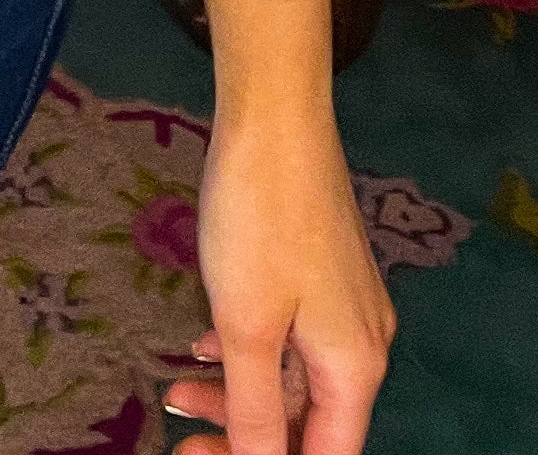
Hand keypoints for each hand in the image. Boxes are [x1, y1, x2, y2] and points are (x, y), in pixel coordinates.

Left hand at [159, 103, 394, 453]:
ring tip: (175, 387)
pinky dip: (247, 351)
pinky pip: (288, 337)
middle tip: (179, 424)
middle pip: (308, 422)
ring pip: (293, 378)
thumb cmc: (261, 220)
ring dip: (237, 392)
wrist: (276, 114)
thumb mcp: (247, 325)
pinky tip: (200, 343)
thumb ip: (255, 408)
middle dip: (243, 434)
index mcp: (355, 368)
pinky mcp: (321, 271)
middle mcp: (362, 344)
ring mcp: (345, 304)